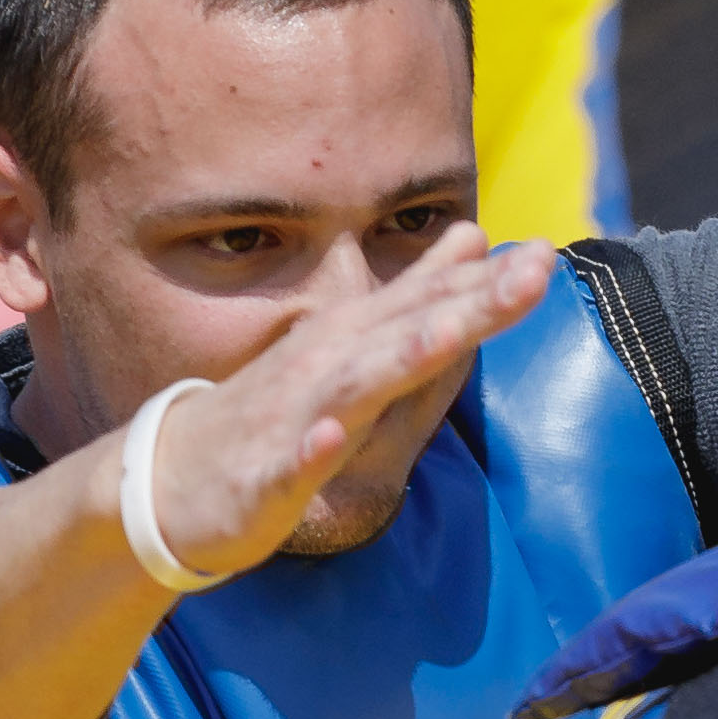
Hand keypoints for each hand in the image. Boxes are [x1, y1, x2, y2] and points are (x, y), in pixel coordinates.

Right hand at [141, 239, 553, 579]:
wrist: (171, 481)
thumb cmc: (276, 411)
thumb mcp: (355, 346)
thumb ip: (416, 296)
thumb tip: (475, 237)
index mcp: (353, 341)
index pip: (430, 303)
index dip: (489, 282)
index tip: (546, 255)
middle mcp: (325, 368)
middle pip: (406, 330)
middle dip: (468, 302)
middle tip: (533, 272)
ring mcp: (292, 418)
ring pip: (352, 386)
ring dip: (399, 356)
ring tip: (449, 332)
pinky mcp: (262, 476)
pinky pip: (287, 463)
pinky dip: (307, 449)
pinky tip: (326, 438)